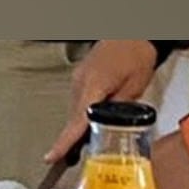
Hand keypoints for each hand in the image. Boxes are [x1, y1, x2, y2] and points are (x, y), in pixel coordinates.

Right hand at [46, 40, 157, 162]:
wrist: (134, 32)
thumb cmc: (137, 54)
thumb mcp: (135, 86)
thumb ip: (120, 109)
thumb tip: (110, 127)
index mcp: (94, 85)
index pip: (77, 121)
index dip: (64, 142)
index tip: (51, 157)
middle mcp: (81, 82)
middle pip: (75, 118)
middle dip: (80, 135)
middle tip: (82, 150)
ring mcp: (78, 78)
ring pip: (77, 109)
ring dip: (86, 120)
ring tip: (101, 122)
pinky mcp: (81, 76)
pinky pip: (79, 99)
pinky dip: (87, 109)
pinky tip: (99, 110)